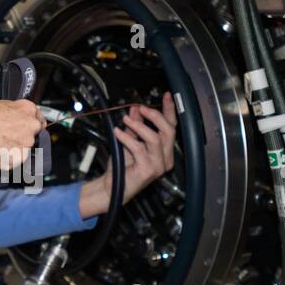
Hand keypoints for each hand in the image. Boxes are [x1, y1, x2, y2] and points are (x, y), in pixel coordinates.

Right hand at [0, 99, 43, 170]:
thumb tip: (19, 121)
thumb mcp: (1, 105)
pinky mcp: (18, 159)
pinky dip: (7, 161)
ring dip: (15, 151)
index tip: (26, 133)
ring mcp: (26, 143)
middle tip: (7, 141)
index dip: (31, 129)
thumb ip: (16, 114)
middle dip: (24, 140)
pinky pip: (15, 162)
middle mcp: (31, 126)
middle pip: (34, 137)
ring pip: (25, 151)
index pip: (40, 122)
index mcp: (29, 109)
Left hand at [79, 92, 176, 217]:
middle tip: (141, 108)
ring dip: (139, 126)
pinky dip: (127, 138)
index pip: (171, 127)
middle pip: (169, 131)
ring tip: (125, 120)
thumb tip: (135, 109)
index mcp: (164, 152)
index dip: (169, 111)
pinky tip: (118, 133)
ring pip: (156, 138)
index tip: (167, 96)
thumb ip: (135, 126)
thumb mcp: (129, 141)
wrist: (112, 187)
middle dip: (155, 116)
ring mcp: (158, 166)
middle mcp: (165, 159)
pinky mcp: (148, 170)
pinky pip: (139, 148)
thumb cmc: (122, 168)